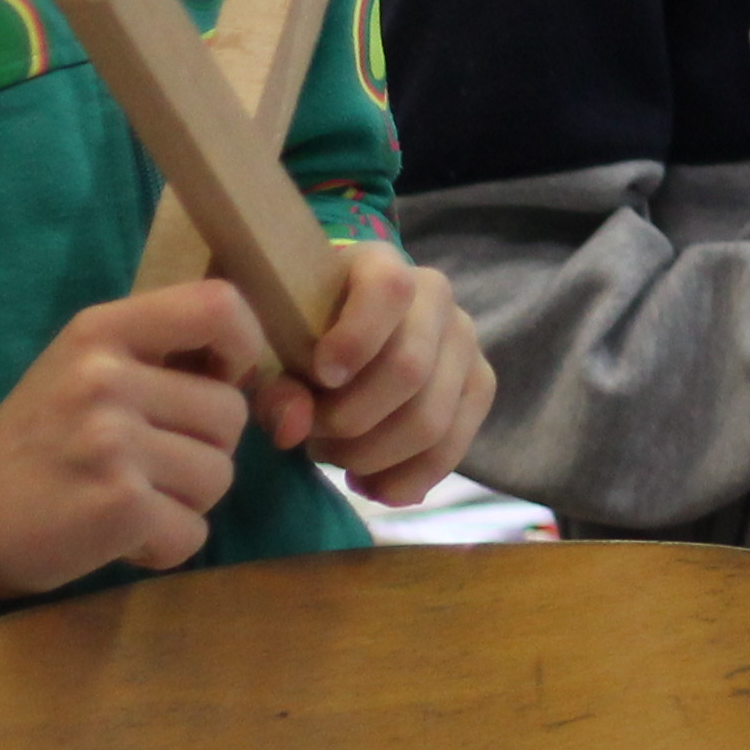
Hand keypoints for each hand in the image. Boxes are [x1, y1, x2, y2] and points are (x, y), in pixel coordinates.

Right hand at [0, 283, 271, 598]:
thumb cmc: (32, 438)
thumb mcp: (84, 365)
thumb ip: (156, 353)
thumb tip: (248, 365)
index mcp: (102, 330)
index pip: (220, 305)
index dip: (244, 345)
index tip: (221, 380)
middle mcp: (107, 378)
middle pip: (230, 414)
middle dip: (203, 450)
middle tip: (146, 467)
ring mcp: (112, 443)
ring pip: (219, 475)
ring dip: (184, 502)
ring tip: (127, 501)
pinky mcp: (116, 507)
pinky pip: (191, 533)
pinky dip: (163, 547)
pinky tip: (117, 537)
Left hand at [251, 243, 494, 505]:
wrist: (335, 336)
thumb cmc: (297, 332)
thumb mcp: (271, 347)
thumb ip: (275, 384)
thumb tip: (293, 428)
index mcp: (380, 264)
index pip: (389, 289)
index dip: (357, 337)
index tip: (321, 376)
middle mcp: (436, 295)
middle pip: (409, 369)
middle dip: (350, 419)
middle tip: (312, 435)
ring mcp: (464, 341)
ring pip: (431, 419)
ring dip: (372, 455)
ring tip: (335, 456)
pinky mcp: (478, 385)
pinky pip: (454, 447)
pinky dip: (406, 479)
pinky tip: (369, 485)